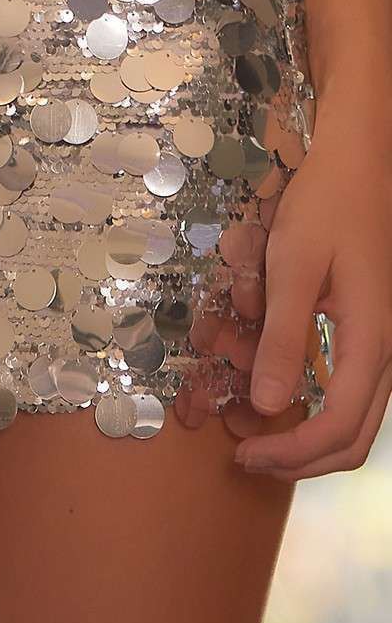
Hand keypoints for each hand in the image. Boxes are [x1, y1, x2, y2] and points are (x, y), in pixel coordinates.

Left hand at [235, 99, 391, 478]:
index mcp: (370, 341)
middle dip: (300, 460)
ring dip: (308, 437)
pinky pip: (352, 389)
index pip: (338, 427)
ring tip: (255, 432)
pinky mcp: (371, 330)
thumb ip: (281, 335)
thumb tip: (267, 405)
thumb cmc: (325, 205)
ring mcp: (382, 343)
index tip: (244, 454)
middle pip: (354, 438)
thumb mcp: (292, 264)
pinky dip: (317, 406)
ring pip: (357, 418)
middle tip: (246, 456)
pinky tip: (279, 392)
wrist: (358, 163)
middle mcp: (385, 352)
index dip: (291, 453)